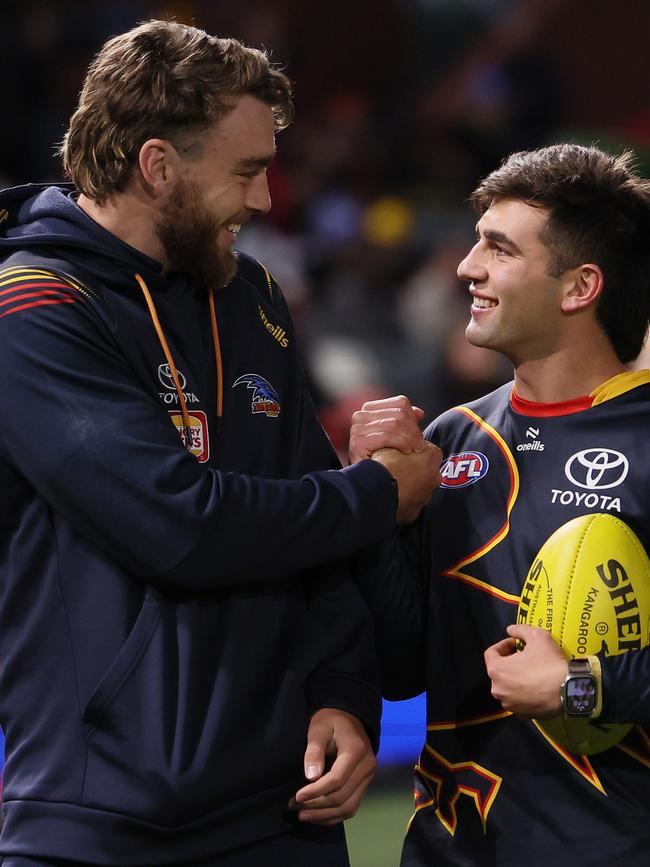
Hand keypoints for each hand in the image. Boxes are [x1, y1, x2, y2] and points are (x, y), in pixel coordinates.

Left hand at [289, 708, 375, 824]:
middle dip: (316, 806)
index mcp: (356, 750)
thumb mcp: (318, 729)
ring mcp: (368, 777)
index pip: (337, 779)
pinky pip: (351, 807)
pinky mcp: (364, 785)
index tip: (298, 796)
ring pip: (348, 807)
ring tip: (302, 815)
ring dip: (324, 815)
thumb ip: (314, 751)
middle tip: (294, 806)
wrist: (348, 718)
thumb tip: (311, 777)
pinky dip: (333, 816)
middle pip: (342, 797)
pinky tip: (316, 816)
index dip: (316, 791)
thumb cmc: (330, 721)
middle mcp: (367, 766)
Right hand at [349, 396, 425, 462]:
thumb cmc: (386, 460)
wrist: (370, 484)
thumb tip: (419, 413)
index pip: (401, 403)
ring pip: (394, 424)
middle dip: (413, 431)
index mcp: (370, 410)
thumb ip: (407, 423)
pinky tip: (406, 452)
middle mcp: (360, 416)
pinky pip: (386, 435)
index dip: (414, 419)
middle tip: (419, 446)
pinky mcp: (357, 442)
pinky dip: (401, 443)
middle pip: (399, 413)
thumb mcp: (398, 438)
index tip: (418, 436)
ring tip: (414, 450)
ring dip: (410, 439)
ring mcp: (356, 429)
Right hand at [372, 443, 441, 522]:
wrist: (374, 491)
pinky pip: (410, 504)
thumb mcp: (392, 443)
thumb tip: (402, 444)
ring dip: (411, 487)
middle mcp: (434, 478)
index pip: (430, 450)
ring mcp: (425, 496)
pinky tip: (391, 497)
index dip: (417, 450)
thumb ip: (403, 443)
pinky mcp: (414, 511)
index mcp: (431, 457)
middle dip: (417, 470)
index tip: (406, 452)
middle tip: (399, 468)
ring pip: (420, 489)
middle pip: (428, 471)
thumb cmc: (384, 465)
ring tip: (393, 484)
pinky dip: (403, 501)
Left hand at [484, 624, 568, 718]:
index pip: (491, 653)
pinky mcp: (521, 714)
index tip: (515, 643)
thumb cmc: (550, 663)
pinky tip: (536, 686)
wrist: (569, 691)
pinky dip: (523, 692)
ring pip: (507, 686)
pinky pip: (518, 699)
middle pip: (498, 671)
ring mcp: (509, 704)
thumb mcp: (538, 636)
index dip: (503, 645)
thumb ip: (520, 630)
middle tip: (524, 656)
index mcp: (497, 670)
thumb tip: (511, 629)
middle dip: (509, 661)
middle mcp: (498, 689)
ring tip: (531, 671)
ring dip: (515, 677)